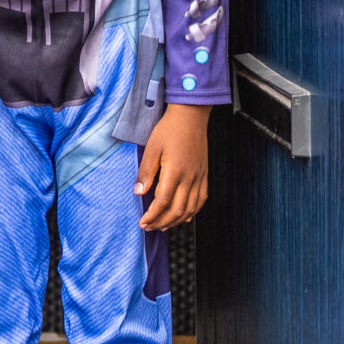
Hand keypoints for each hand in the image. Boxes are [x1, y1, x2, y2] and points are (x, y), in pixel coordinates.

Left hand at [135, 103, 210, 229]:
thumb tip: (139, 193)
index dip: (152, 216)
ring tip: (163, 226)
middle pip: (177, 210)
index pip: (163, 202)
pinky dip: (192, 211)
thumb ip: (146, 172)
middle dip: (162, 222)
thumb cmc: (169, 129)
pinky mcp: (204, 175)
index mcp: (175, 171)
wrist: (191, 116)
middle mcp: (190, 178)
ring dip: (176, 221)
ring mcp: (199, 177)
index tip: (143, 222)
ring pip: (190, 208)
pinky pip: (201, 199)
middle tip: (149, 227)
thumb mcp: (152, 148)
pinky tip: (184, 216)